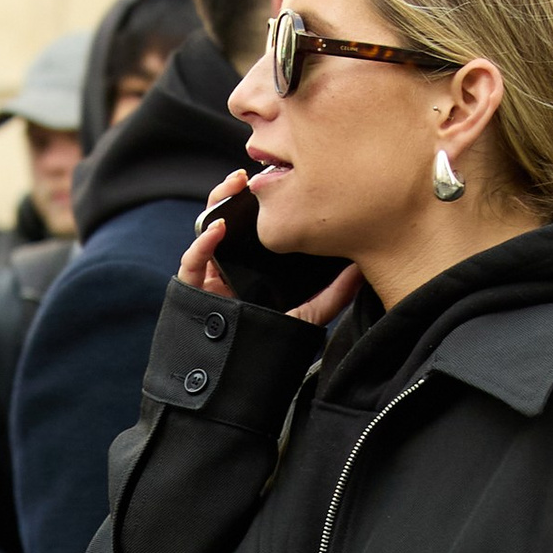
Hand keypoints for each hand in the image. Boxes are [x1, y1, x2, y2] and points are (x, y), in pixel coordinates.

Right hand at [178, 171, 361, 330]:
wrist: (238, 377)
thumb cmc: (271, 346)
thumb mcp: (308, 316)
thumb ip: (333, 296)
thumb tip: (360, 269)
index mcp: (255, 266)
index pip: (256, 225)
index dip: (262, 201)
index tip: (276, 180)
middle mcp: (233, 265)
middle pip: (231, 219)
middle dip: (236, 192)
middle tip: (249, 175)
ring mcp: (212, 275)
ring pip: (208, 229)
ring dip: (218, 203)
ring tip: (233, 187)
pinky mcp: (195, 289)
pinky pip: (193, 260)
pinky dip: (202, 242)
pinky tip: (217, 229)